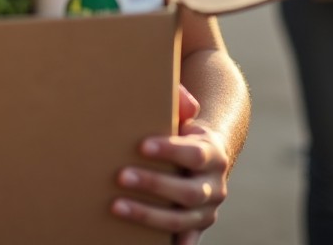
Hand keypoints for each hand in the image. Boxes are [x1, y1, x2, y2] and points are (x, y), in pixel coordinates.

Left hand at [112, 85, 228, 243]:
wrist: (205, 154)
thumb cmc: (182, 129)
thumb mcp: (184, 114)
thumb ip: (181, 102)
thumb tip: (182, 101)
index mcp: (213, 153)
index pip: (194, 154)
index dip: (169, 151)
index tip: (141, 145)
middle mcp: (216, 186)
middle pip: (188, 191)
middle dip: (153, 184)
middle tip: (120, 176)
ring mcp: (208, 210)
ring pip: (181, 219)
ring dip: (148, 214)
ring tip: (116, 205)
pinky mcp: (197, 226)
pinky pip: (185, 239)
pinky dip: (173, 243)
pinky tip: (149, 243)